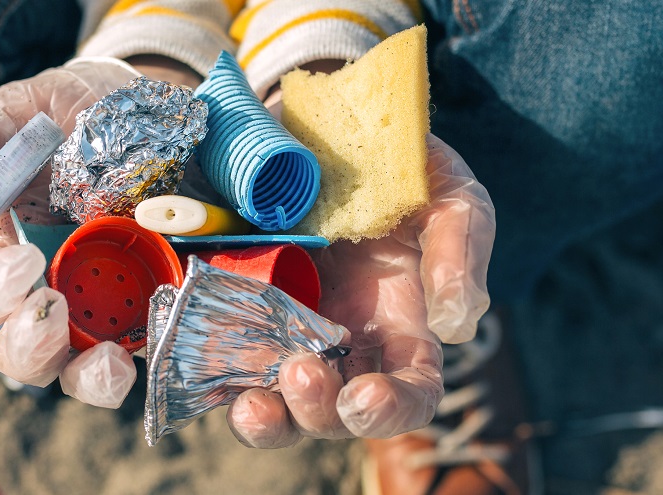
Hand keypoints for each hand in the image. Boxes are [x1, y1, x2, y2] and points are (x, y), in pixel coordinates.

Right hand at [0, 58, 188, 408]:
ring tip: (106, 360)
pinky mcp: (155, 310)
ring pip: (78, 372)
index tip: (21, 259)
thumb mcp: (16, 113)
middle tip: (51, 308)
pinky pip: (145, 356)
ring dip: (86, 376)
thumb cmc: (66, 116)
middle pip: (20, 352)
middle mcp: (46, 292)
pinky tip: (151, 344)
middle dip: (28, 344)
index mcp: (0, 252)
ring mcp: (102, 307)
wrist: (152, 108)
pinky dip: (145, 362)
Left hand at [225, 135, 495, 446]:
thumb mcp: (449, 196)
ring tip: (251, 405)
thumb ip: (459, 254)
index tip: (365, 397)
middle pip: (332, 414)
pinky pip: (220, 360)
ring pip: (274, 403)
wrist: (327, 120)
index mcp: (400, 328)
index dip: (390, 410)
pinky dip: (211, 375)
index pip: (408, 395)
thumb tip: (457, 327)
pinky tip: (204, 365)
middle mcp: (341, 344)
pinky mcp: (233, 309)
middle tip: (301, 371)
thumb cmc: (401, 167)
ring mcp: (284, 331)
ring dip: (264, 418)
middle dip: (316, 410)